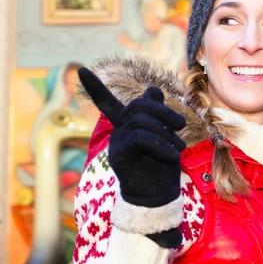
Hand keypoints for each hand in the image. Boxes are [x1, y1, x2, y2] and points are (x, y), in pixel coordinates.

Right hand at [78, 67, 185, 207]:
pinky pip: (140, 138)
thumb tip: (152, 88)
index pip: (107, 102)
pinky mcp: (120, 155)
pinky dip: (160, 144)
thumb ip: (156, 112)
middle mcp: (118, 131)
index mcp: (126, 124)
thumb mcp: (164, 134)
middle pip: (138, 106)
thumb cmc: (161, 163)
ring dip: (166, 132)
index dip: (95, 88)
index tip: (81, 69)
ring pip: (141, 122)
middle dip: (163, 111)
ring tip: (179, 148)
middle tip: (181, 125)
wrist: (158, 194)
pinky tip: (173, 155)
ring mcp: (117, 143)